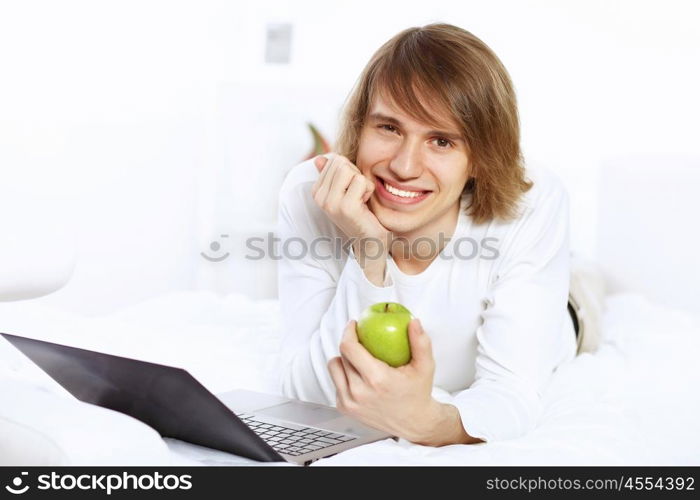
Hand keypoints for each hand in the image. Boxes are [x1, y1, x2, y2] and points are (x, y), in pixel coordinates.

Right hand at [311, 154, 390, 251]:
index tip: (350, 190)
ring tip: (360, 199)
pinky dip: (368, 190)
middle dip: (355, 174)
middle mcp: (320, 197)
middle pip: (341, 163)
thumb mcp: (343, 191)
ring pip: (350, 170)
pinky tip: (364, 204)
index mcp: (317, 191)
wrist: (369, 239)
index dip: (349, 171)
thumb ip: (332, 174)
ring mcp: (331, 202)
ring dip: (362, 182)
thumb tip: (319, 159)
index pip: (334, 160)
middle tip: (357, 194)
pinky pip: (361, 181)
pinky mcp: (346, 207)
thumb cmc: (359, 213)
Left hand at [327, 317, 439, 441]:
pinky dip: (345, 375)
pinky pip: (336, 382)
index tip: (354, 325)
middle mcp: (359, 392)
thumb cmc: (418, 393)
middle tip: (361, 340)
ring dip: (344, 359)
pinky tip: (359, 374)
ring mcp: (350, 402)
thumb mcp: (425, 367)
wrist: (414, 423)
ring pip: (334, 368)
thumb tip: (414, 322)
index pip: (349, 348)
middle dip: (350, 343)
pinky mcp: (345, 408)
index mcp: (377, 379)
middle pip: (342, 355)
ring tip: (359, 358)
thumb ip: (420, 342)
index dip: (348, 332)